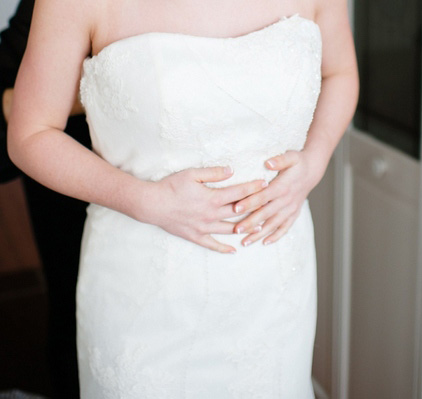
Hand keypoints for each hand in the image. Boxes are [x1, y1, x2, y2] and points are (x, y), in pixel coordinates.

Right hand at [145, 166, 268, 253]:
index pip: (238, 193)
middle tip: (269, 206)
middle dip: (255, 208)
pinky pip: (212, 244)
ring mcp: (204, 227)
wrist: (152, 204)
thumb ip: (213, 173)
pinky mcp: (195, 236)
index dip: (253, 188)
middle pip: (238, 212)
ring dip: (245, 228)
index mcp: (212, 198)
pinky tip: (234, 250)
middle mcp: (211, 215)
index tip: (266, 185)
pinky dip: (224, 248)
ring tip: (260, 228)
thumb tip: (232, 171)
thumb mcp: (192, 174)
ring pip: (229, 229)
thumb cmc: (171, 186)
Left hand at [231, 151, 314, 246]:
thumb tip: (268, 163)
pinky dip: (276, 236)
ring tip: (245, 242)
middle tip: (236, 230)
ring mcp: (291, 209)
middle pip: (266, 213)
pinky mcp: (294, 213)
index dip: (250, 202)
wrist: (312, 171)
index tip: (236, 208)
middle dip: (250, 223)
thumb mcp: (291, 156)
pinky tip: (265, 243)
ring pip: (273, 224)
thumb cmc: (298, 162)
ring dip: (259, 234)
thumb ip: (280, 160)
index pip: (263, 196)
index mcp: (283, 186)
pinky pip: (285, 228)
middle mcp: (287, 200)